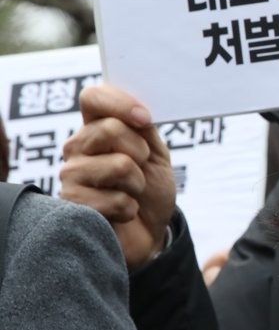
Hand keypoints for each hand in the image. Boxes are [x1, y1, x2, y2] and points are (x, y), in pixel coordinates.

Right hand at [60, 84, 176, 268]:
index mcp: (96, 128)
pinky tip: (123, 214)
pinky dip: (130, 208)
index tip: (145, 119)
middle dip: (141, 152)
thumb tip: (138, 113)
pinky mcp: (71, 206)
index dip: (119, 102)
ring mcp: (70, 176)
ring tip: (131, 193)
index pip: (93, 97)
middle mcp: (77, 148)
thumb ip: (145, 130)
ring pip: (117, 165)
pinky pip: (115, 199)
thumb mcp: (156, 154)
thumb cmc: (150, 189)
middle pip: (109, 129)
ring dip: (138, 184)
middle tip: (141, 169)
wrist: (150, 231)